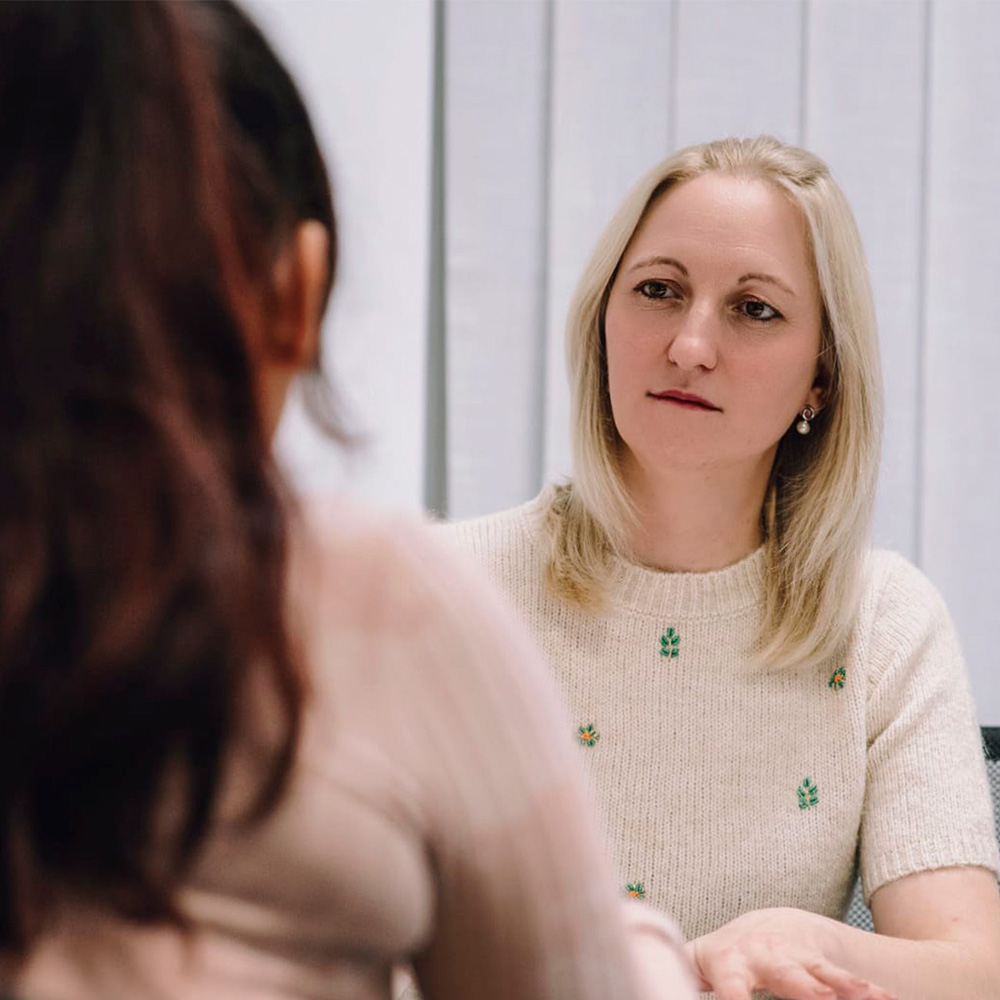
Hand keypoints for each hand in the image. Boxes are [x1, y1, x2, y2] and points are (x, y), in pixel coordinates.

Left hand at [685, 907, 896, 999]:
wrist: (757, 929)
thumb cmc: (717, 963)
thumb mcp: (693, 969)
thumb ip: (680, 979)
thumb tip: (642, 985)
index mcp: (726, 963)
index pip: (729, 986)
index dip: (734, 998)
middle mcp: (762, 958)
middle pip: (782, 977)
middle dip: (800, 992)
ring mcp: (792, 959)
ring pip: (819, 976)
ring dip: (843, 990)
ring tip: (868, 999)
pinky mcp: (816, 964)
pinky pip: (841, 979)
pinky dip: (863, 990)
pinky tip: (884, 999)